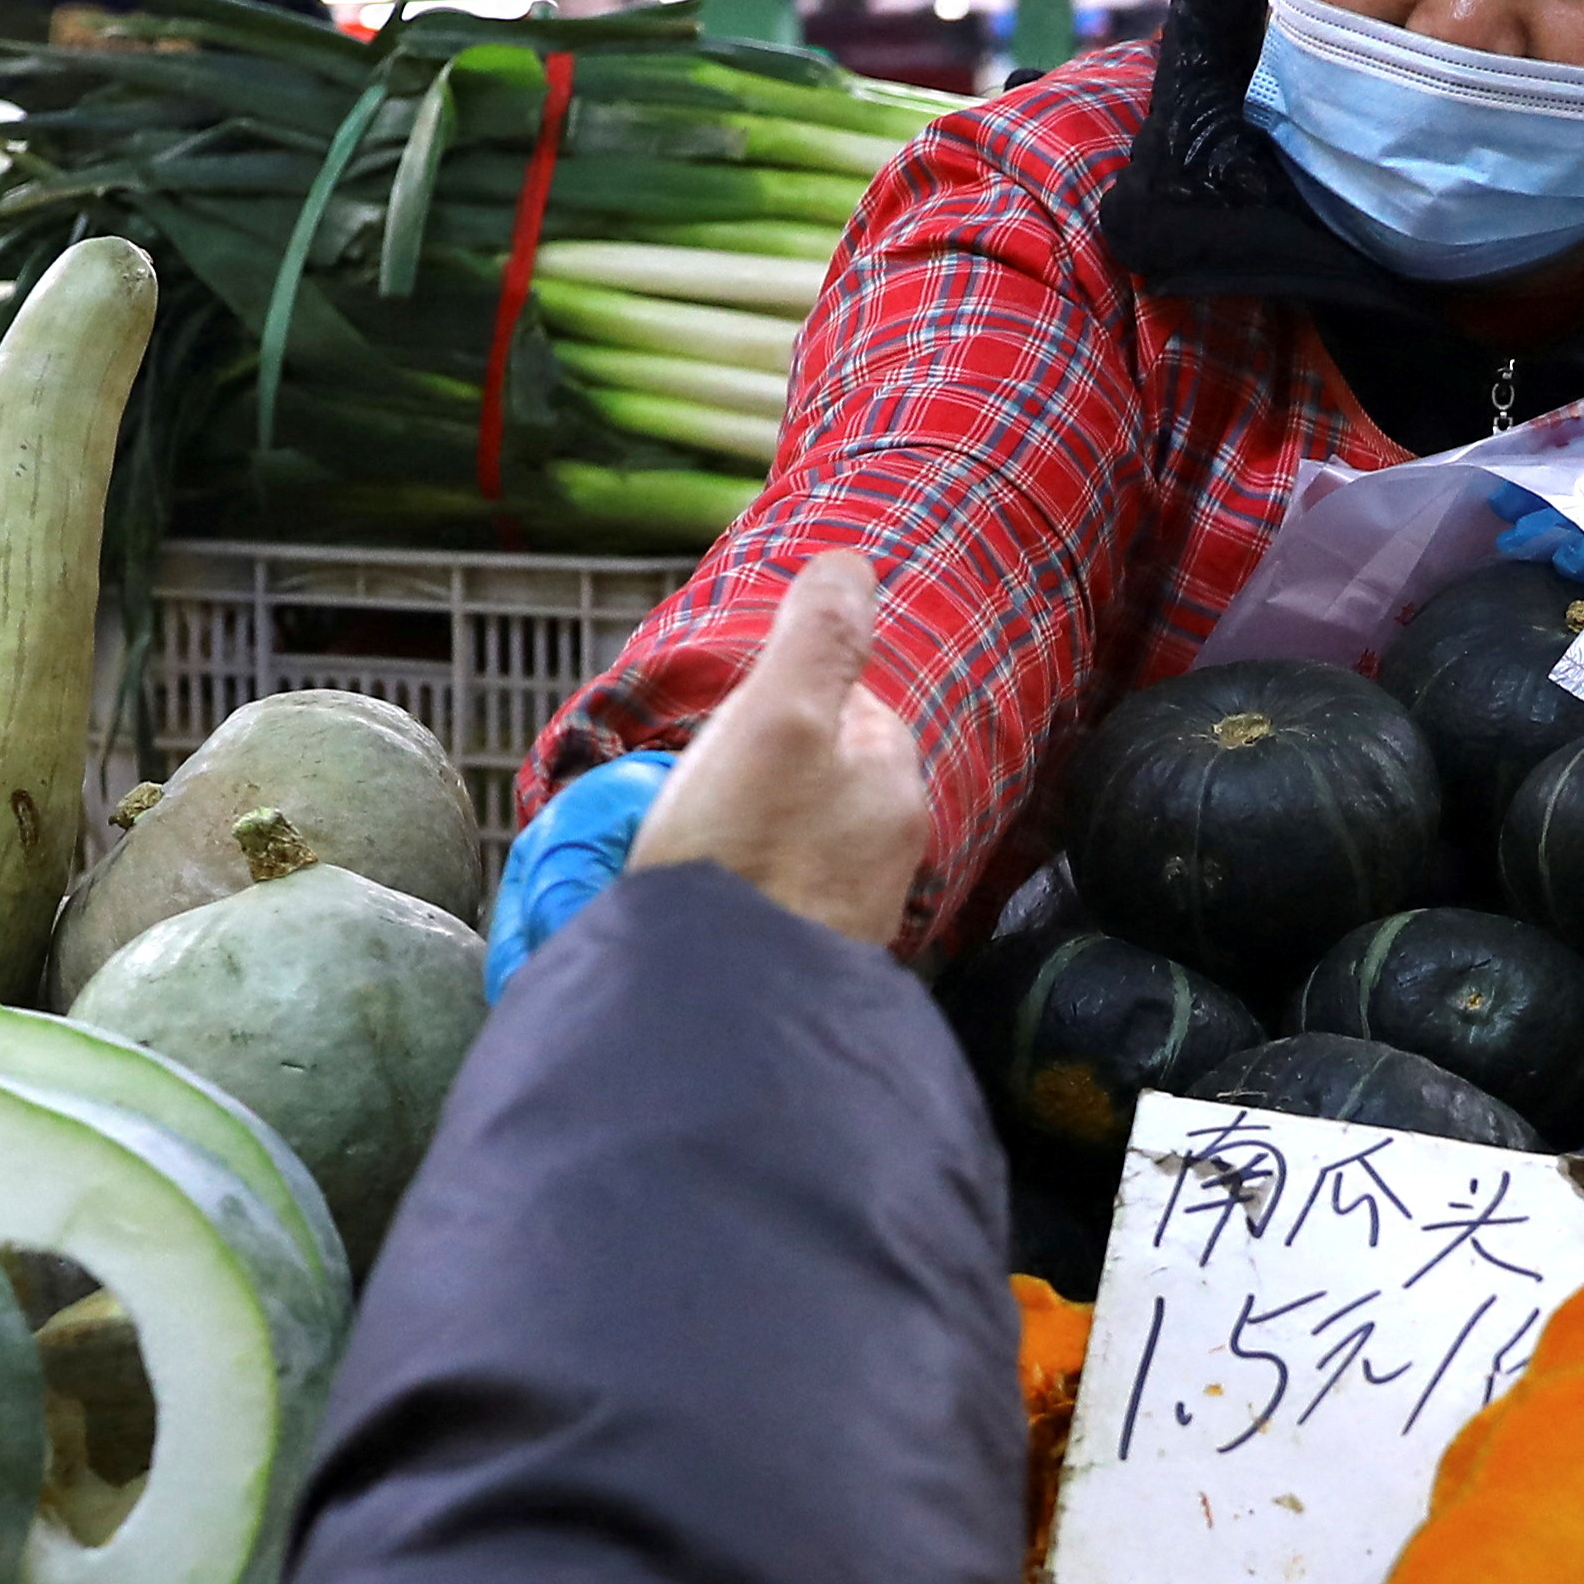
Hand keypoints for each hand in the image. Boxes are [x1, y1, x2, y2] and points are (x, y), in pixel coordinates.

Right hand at [632, 556, 930, 953]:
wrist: (725, 1020)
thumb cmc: (745, 859)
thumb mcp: (775, 721)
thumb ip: (817, 640)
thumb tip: (853, 564)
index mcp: (894, 788)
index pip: (851, 710)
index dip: (786, 702)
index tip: (730, 723)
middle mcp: (891, 859)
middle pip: (824, 783)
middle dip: (771, 776)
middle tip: (697, 791)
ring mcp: (852, 923)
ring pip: (801, 850)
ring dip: (753, 841)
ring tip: (690, 852)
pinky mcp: (809, 978)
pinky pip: (775, 911)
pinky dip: (743, 899)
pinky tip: (701, 913)